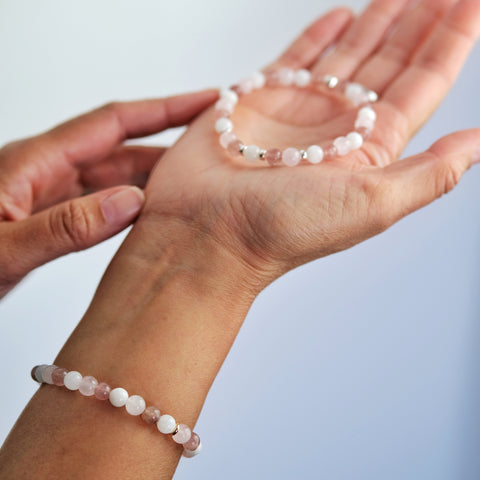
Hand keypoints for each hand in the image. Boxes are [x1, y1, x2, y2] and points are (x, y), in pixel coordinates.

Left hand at [0, 90, 217, 296]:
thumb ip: (65, 227)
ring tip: (198, 182)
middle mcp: (46, 172)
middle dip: (170, 142)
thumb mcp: (1, 250)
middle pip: (122, 148)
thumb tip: (131, 202)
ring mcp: (50, 196)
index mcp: (33, 163)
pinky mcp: (50, 219)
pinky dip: (135, 205)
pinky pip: (103, 204)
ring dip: (156, 177)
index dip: (163, 109)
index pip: (112, 123)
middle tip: (216, 144)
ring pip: (115, 178)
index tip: (205, 102)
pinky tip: (157, 215)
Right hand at [133, 0, 479, 285]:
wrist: (205, 235)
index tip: (470, 1)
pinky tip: (340, 15)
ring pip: (344, 56)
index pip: (420, 86)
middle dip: (415, 23)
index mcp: (368, 153)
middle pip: (387, 65)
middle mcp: (335, 131)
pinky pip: (294, 57)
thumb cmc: (281, 229)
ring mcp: (296, 113)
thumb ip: (431, 174)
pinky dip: (317, 35)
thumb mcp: (371, 204)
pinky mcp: (256, 101)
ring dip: (374, 21)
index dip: (449, 44)